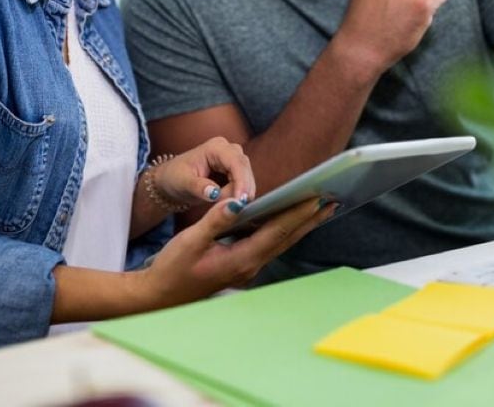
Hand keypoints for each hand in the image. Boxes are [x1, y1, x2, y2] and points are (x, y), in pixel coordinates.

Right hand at [138, 197, 336, 307]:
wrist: (160, 295)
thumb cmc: (172, 270)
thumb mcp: (190, 241)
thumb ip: (215, 221)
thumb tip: (237, 202)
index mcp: (240, 260)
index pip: (276, 232)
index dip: (297, 214)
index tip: (316, 198)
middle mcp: (249, 265)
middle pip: (287, 238)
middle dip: (310, 218)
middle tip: (333, 199)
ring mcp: (247, 267)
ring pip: (281, 242)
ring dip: (301, 224)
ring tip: (320, 206)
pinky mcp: (242, 265)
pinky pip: (270, 244)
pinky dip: (284, 229)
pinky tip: (289, 218)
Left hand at [153, 136, 255, 206]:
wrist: (171, 179)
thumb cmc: (174, 177)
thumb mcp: (183, 183)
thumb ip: (199, 188)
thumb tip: (214, 194)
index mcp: (214, 147)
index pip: (235, 162)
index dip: (242, 181)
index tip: (241, 200)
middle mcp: (226, 149)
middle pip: (244, 168)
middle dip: (244, 188)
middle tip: (238, 207)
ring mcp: (231, 158)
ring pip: (247, 175)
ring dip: (242, 192)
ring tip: (230, 206)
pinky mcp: (233, 169)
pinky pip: (243, 182)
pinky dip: (240, 193)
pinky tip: (233, 203)